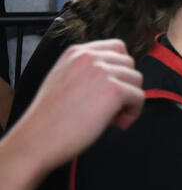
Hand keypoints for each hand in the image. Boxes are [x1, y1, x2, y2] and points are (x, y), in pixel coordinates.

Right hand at [18, 40, 144, 163]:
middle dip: (123, 86)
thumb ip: (86, 71)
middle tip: (107, 109)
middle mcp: (90, 57)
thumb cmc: (47, 120)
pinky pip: (139, 97)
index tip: (110, 89)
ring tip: (110, 118)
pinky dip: (133, 113)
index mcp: (76, 52)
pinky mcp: (114, 90)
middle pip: (129, 64)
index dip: (118, 70)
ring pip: (136, 80)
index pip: (117, 47)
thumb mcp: (62, 79)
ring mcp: (103, 71)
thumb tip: (116, 75)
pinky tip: (117, 124)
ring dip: (128, 101)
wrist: (34, 142)